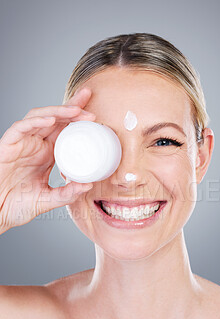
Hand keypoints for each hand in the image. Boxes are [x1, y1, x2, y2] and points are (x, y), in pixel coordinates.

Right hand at [0, 87, 94, 233]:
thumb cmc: (18, 205)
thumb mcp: (48, 200)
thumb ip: (67, 194)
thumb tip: (88, 186)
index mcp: (47, 154)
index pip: (65, 130)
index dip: (78, 119)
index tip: (96, 115)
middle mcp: (36, 145)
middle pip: (55, 117)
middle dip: (72, 106)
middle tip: (88, 97)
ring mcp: (22, 143)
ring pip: (40, 117)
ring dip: (58, 111)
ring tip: (76, 110)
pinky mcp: (8, 145)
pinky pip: (21, 127)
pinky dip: (35, 121)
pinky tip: (51, 120)